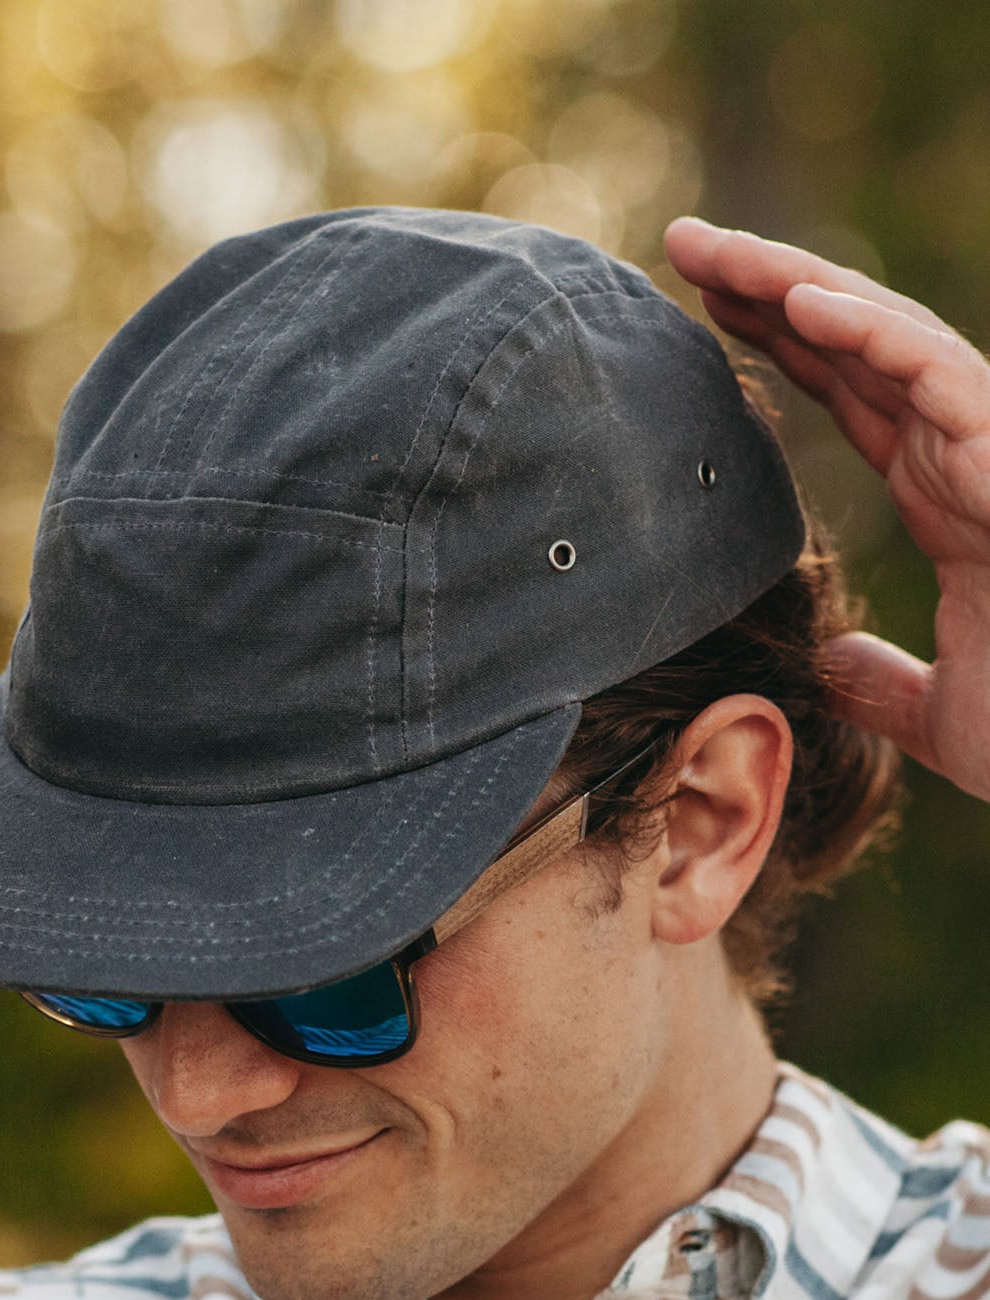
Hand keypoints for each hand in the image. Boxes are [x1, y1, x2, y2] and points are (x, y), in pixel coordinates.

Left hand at [665, 215, 989, 802]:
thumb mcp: (941, 714)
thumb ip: (883, 682)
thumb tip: (830, 661)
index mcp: (945, 491)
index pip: (849, 389)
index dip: (778, 339)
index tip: (702, 305)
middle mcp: (966, 448)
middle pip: (853, 340)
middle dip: (770, 284)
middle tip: (682, 241)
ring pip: (886, 333)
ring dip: (799, 283)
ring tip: (714, 250)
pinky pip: (934, 371)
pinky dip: (868, 332)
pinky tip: (800, 303)